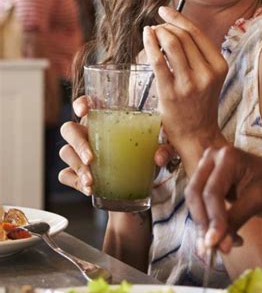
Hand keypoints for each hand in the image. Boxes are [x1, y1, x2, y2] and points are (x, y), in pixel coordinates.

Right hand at [58, 96, 175, 194]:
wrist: (139, 181)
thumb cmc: (145, 154)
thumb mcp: (158, 149)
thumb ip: (164, 149)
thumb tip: (159, 157)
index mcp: (105, 119)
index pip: (87, 103)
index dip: (81, 103)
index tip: (84, 111)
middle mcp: (88, 133)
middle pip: (69, 130)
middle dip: (78, 144)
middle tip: (91, 159)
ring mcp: (79, 153)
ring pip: (66, 153)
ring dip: (78, 167)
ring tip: (92, 182)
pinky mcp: (77, 173)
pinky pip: (66, 175)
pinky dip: (75, 182)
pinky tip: (89, 189)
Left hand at [143, 7, 227, 167]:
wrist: (198, 136)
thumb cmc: (199, 104)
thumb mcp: (209, 77)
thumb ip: (199, 55)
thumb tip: (175, 28)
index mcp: (219, 66)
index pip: (197, 33)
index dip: (178, 18)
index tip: (165, 11)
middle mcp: (207, 73)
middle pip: (183, 36)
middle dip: (165, 26)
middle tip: (155, 27)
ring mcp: (190, 83)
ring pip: (172, 43)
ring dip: (158, 33)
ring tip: (150, 33)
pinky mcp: (172, 92)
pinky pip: (158, 60)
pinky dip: (150, 44)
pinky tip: (145, 38)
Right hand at [185, 145, 261, 252]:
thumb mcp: (258, 201)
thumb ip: (236, 220)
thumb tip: (219, 245)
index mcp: (227, 155)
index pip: (212, 191)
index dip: (213, 218)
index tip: (214, 244)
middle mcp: (211, 158)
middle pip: (196, 195)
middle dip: (204, 224)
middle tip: (213, 249)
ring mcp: (206, 169)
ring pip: (194, 203)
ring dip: (205, 227)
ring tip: (225, 246)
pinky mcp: (205, 184)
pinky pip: (199, 207)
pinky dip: (209, 225)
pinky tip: (227, 239)